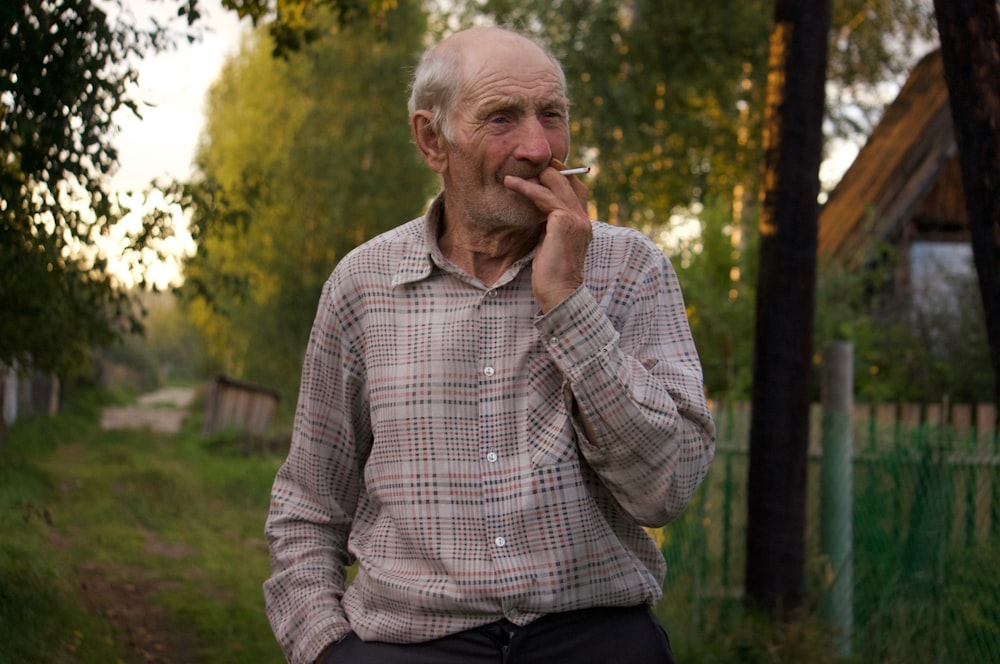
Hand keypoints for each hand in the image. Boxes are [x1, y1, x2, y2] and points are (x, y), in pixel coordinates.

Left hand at [504, 159, 591, 312]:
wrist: (559, 293)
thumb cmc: (551, 275)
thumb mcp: (551, 244)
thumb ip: (549, 226)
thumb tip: (535, 213)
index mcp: (583, 223)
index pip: (577, 189)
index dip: (560, 176)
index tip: (538, 171)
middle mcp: (583, 217)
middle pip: (569, 180)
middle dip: (547, 168)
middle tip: (524, 164)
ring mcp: (577, 218)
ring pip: (556, 184)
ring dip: (532, 176)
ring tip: (510, 176)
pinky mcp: (564, 221)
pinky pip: (543, 196)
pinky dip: (526, 188)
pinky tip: (510, 184)